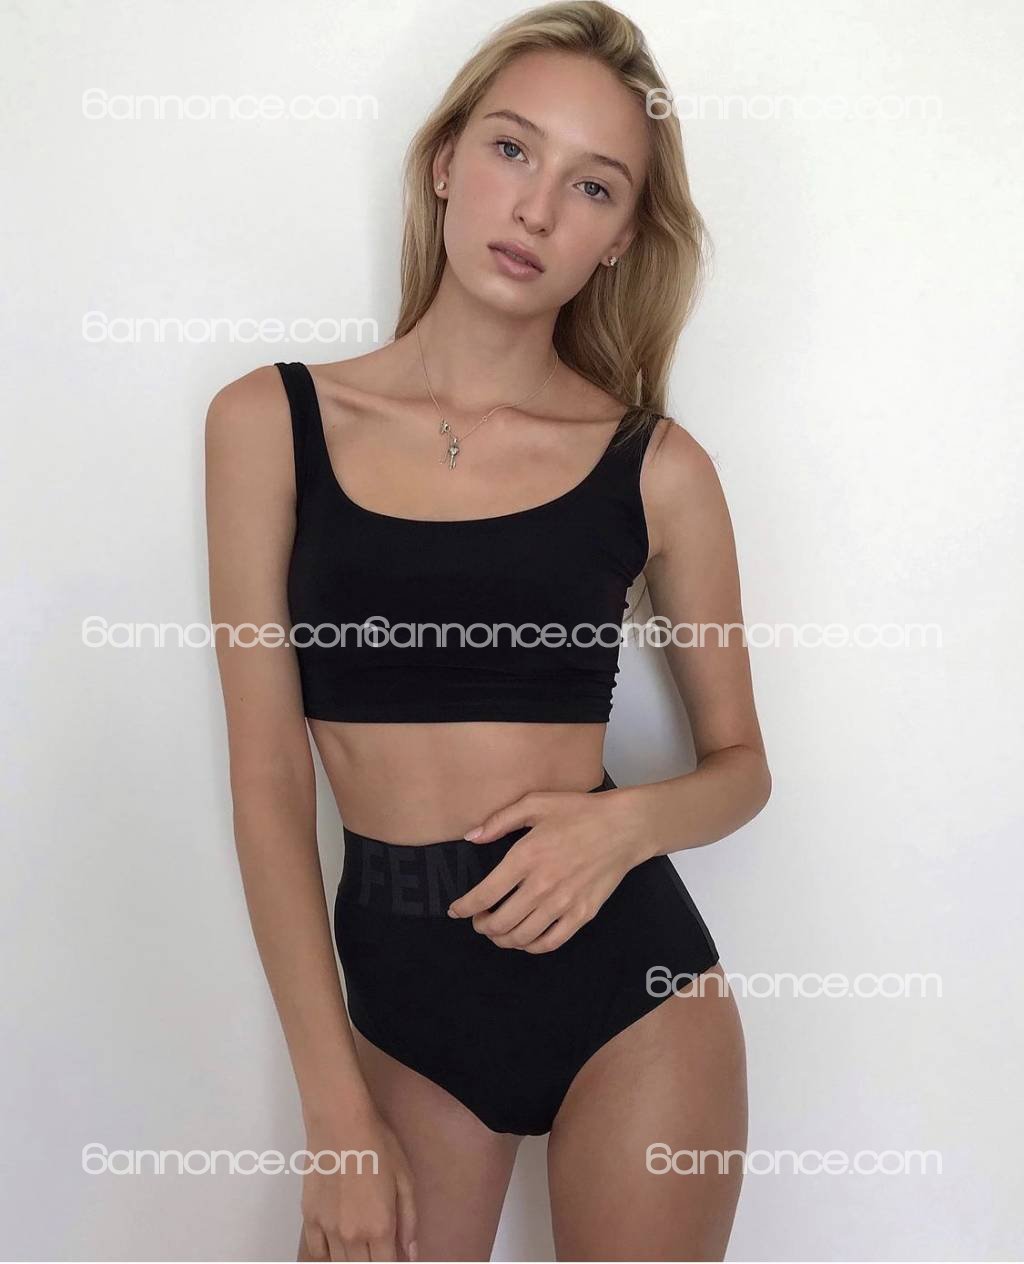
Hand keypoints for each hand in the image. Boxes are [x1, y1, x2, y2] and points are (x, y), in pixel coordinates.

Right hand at [301, 1100, 416, 1260]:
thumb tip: (410, 1253)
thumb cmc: (377, 1145)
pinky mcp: (310, 1218)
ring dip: (352, 1259)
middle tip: (379, 1248)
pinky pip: (317, 1252)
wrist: (340, 1123)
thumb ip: (409, 1221)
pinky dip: (329, 1255)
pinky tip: (338, 1244)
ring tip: (362, 1245)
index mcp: (381, 1227)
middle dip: (373, 1261)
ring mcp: (328, 1229)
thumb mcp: (405, 1179)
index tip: (393, 1255)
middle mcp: (353, 1235)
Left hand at [447, 786, 639, 952]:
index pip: (484, 896)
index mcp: (526, 857)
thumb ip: (499, 820)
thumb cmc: (580, 812)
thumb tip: (471, 837)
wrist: (624, 827)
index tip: (456, 911)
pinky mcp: (582, 914)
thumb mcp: (535, 803)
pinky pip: (550, 942)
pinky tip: (525, 939)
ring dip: (502, 939)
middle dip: (481, 926)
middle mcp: (542, 885)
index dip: (464, 909)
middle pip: (499, 923)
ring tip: (498, 931)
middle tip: (479, 921)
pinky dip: (531, 946)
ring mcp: (564, 903)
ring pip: (521, 937)